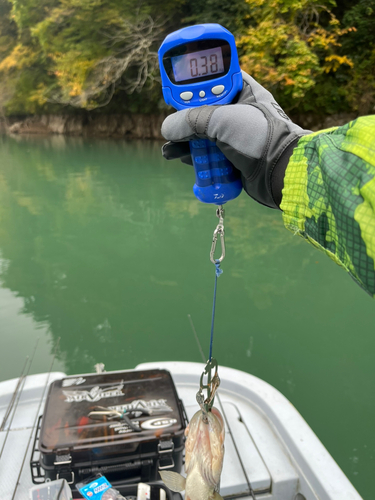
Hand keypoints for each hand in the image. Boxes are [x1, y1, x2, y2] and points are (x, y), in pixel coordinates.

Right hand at [161, 71, 310, 208]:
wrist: (281, 172)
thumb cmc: (260, 137)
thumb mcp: (223, 120)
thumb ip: (191, 120)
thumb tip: (168, 128)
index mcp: (243, 91)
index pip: (214, 78)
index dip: (195, 81)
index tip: (177, 88)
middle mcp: (238, 111)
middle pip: (202, 110)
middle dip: (184, 119)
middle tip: (171, 125)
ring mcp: (234, 136)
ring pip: (202, 134)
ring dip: (184, 141)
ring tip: (169, 149)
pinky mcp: (231, 157)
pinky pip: (207, 154)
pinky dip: (193, 157)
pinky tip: (181, 158)